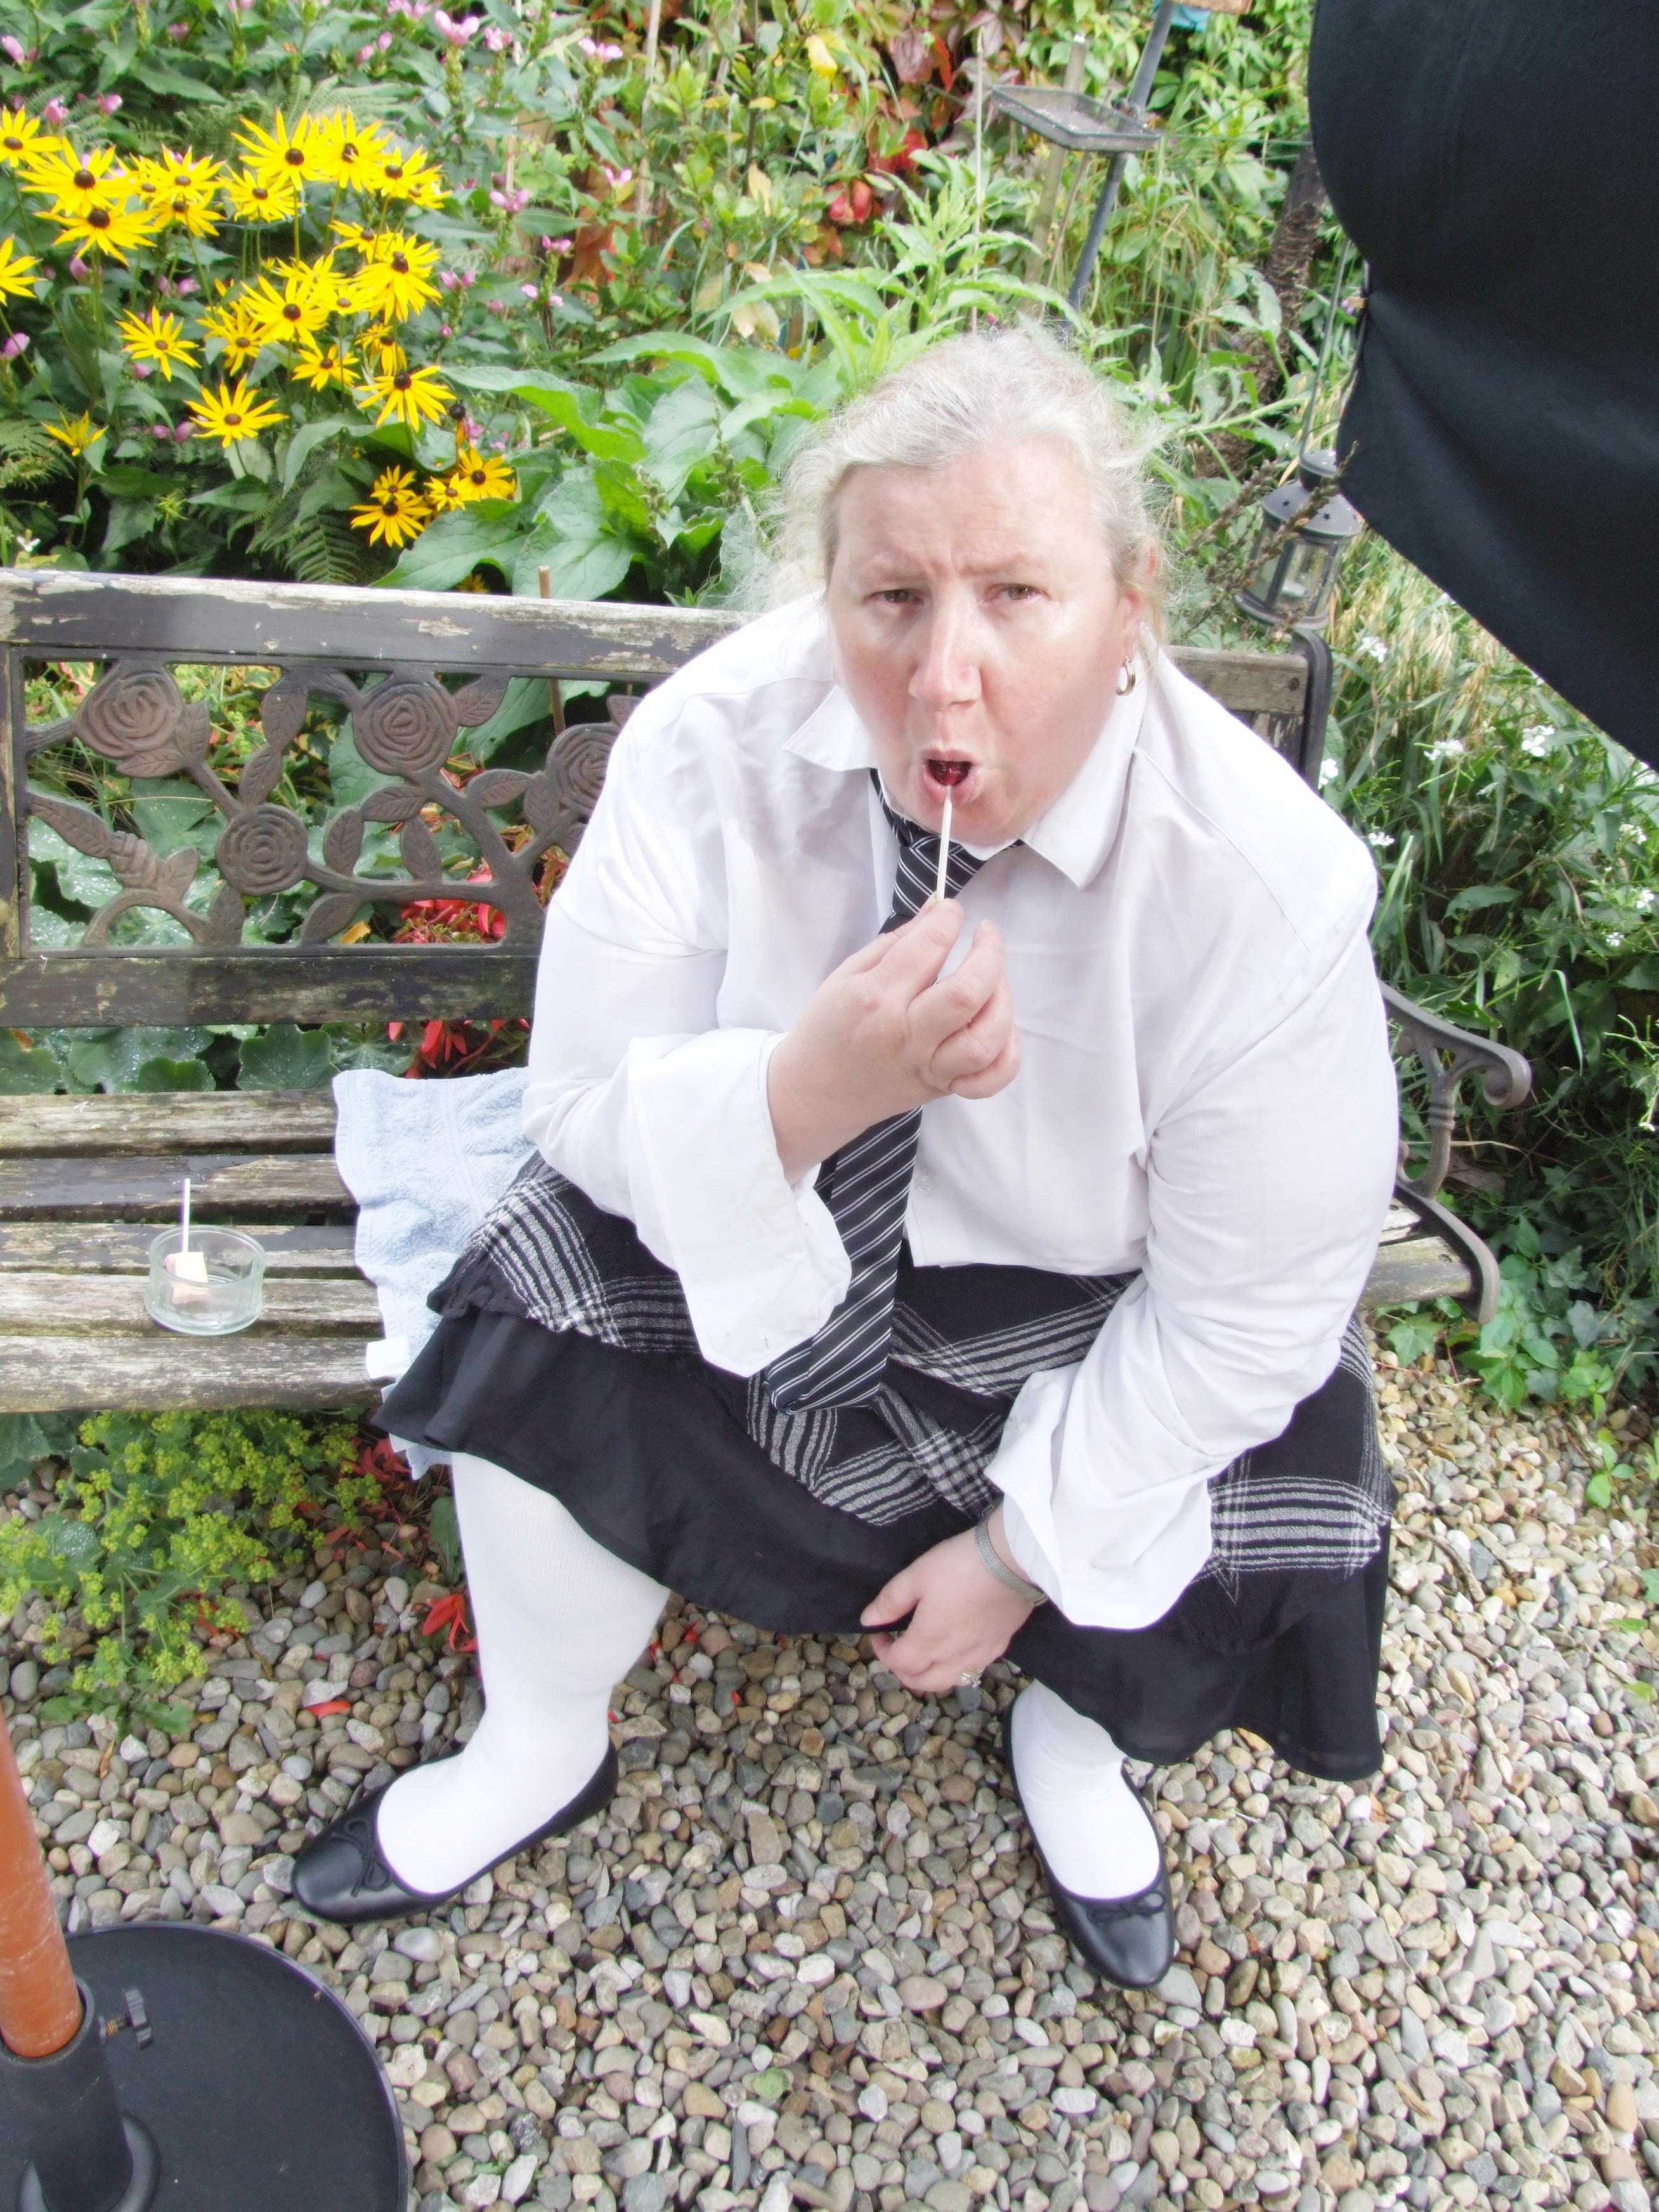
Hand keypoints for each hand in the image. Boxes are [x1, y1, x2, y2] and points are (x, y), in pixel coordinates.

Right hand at [767, 899, 1020, 1181]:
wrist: (814, 1093)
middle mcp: (906, 1035)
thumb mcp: (848, 974)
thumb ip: (898, 942)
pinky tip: (999, 1028)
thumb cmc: (827, 1029)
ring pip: (985, 1039)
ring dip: (1002, 1001)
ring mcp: (927, 1066)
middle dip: (989, 953)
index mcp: (876, 998)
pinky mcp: (940, 1088)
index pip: (929, 946)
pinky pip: (988, 1081)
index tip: (951, 911)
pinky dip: (1006, 1054)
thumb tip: (938, 910)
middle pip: (967, 993)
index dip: (949, 917)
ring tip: (994, 981)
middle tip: (986, 935)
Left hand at [861, 1510, 1036, 1693]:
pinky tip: (956, 1652)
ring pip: (949, 1682)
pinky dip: (956, 1670)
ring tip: (925, 1657)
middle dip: (903, 1672)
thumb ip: (890, 1601)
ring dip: (930, 1677)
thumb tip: (868, 1620)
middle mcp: (953, 1657)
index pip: (898, 1663)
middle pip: (922, 1682)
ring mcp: (979, 1655)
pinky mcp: (998, 1647)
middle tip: (898, 1651)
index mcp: (928, 1641)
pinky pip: (973, 1671)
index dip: (882, 1652)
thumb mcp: (917, 1575)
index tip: (879, 1634)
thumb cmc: (959, 1566)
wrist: (1011, 1561)